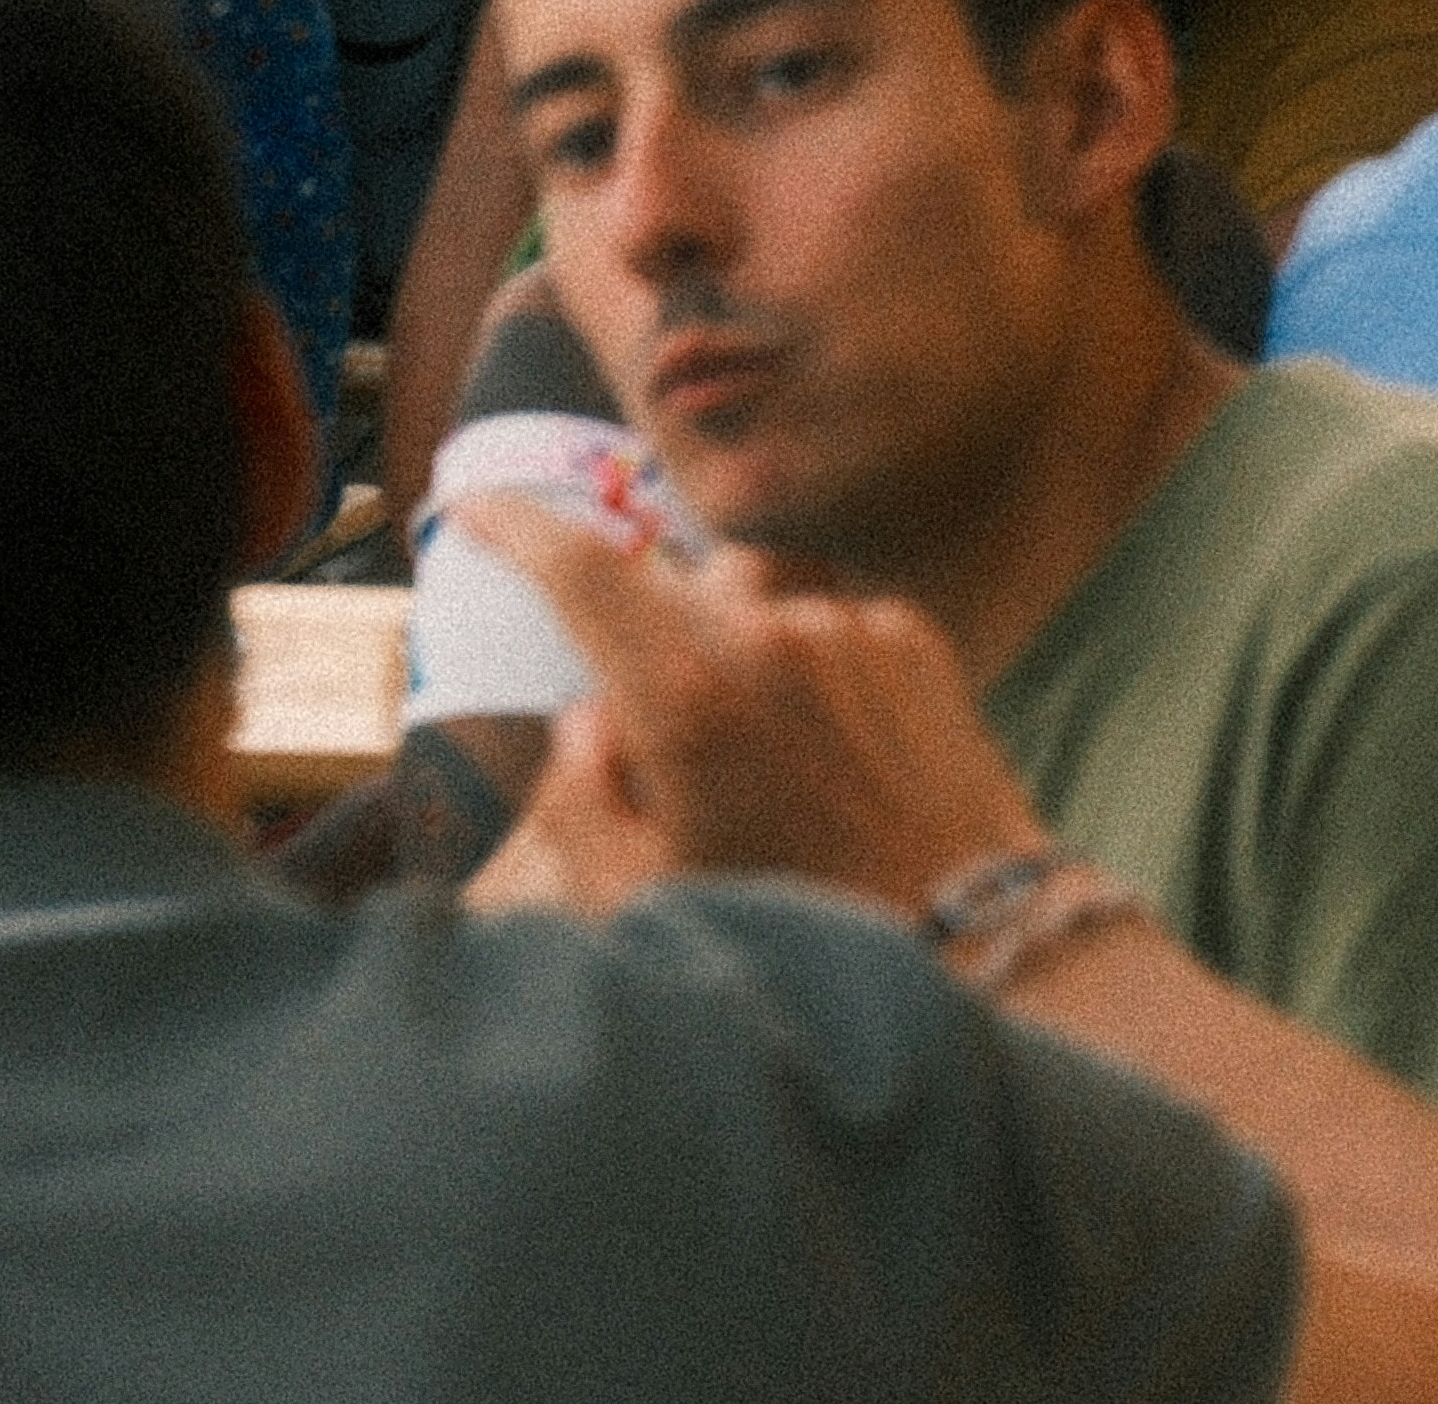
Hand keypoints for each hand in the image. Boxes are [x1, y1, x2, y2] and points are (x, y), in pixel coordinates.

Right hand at [456, 493, 1046, 918]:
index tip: (475, 507)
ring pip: (752, 603)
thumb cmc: (786, 926)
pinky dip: (806, 671)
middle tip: (669, 743)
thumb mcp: (636, 893)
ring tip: (764, 765)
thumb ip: (579, 796)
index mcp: (686, 696)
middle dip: (647, 642)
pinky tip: (830, 758)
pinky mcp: (912, 635)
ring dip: (734, 657)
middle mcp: (769, 637)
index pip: (582, 573)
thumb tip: (587, 716)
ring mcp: (848, 627)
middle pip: (670, 586)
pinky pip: (827, 624)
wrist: (962, 930)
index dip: (518, 528)